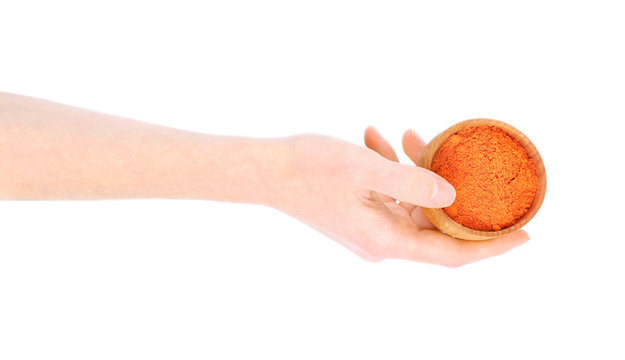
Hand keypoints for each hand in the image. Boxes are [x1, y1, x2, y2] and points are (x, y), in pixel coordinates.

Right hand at [274, 128, 528, 266]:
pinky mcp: (361, 215)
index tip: (524, 233)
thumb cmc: (308, 169)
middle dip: (453, 190)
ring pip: (414, 204)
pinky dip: (394, 171)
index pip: (451, 254)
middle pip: (436, 226)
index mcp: (385, 240)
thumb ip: (411, 181)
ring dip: (417, 170)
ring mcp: (371, 230)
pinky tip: (380, 139)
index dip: (490, 247)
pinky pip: (392, 196)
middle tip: (469, 164)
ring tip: (405, 136)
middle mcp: (381, 242)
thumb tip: (452, 192)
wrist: (266, 171)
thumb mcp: (364, 168)